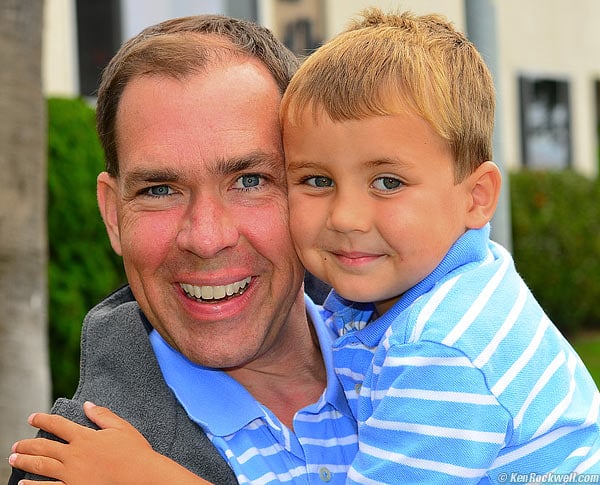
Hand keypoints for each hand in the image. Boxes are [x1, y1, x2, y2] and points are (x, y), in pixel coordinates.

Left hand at [9, 401, 210, 484]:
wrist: (141, 477)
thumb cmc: (135, 452)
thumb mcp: (121, 428)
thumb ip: (102, 415)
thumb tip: (87, 404)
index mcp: (85, 437)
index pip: (58, 425)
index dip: (43, 419)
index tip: (32, 418)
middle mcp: (73, 455)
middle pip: (43, 447)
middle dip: (27, 444)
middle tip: (16, 444)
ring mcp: (71, 474)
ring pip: (41, 466)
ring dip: (25, 461)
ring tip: (13, 458)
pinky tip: (24, 484)